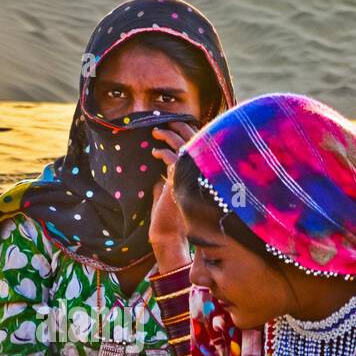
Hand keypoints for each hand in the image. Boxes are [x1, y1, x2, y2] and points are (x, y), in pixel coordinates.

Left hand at [149, 120, 198, 269]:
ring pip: (183, 144)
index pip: (200, 145)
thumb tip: (162, 167)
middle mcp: (201, 172)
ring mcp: (193, 175)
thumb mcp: (173, 191)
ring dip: (168, 135)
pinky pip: (172, 157)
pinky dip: (162, 152)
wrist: (169, 234)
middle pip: (195, 139)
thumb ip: (170, 178)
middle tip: (167, 121)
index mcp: (201, 173)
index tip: (177, 125)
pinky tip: (154, 152)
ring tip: (156, 132)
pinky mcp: (180, 178)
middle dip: (180, 127)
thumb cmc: (170, 216)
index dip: (190, 133)